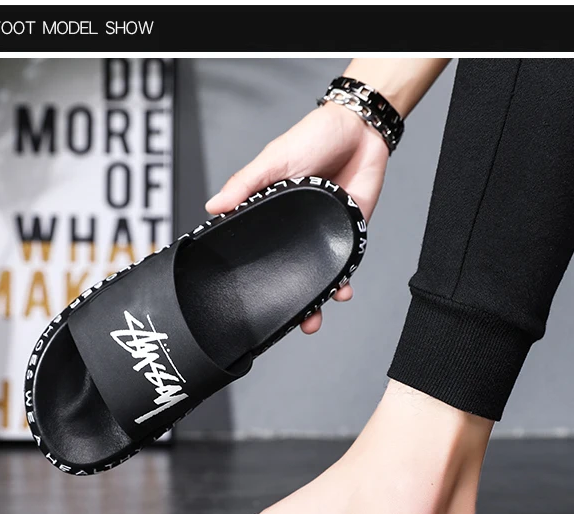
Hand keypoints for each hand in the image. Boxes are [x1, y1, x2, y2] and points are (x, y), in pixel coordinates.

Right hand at [205, 102, 388, 333]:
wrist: (360, 131)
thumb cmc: (313, 137)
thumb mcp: (273, 159)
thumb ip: (245, 184)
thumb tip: (213, 207)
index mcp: (272, 213)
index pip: (258, 249)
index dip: (252, 275)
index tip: (244, 302)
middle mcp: (296, 229)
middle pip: (289, 270)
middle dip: (288, 299)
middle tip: (285, 322)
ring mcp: (322, 233)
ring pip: (317, 274)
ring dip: (317, 298)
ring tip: (311, 319)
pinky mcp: (348, 232)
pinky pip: (345, 263)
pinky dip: (344, 281)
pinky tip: (342, 292)